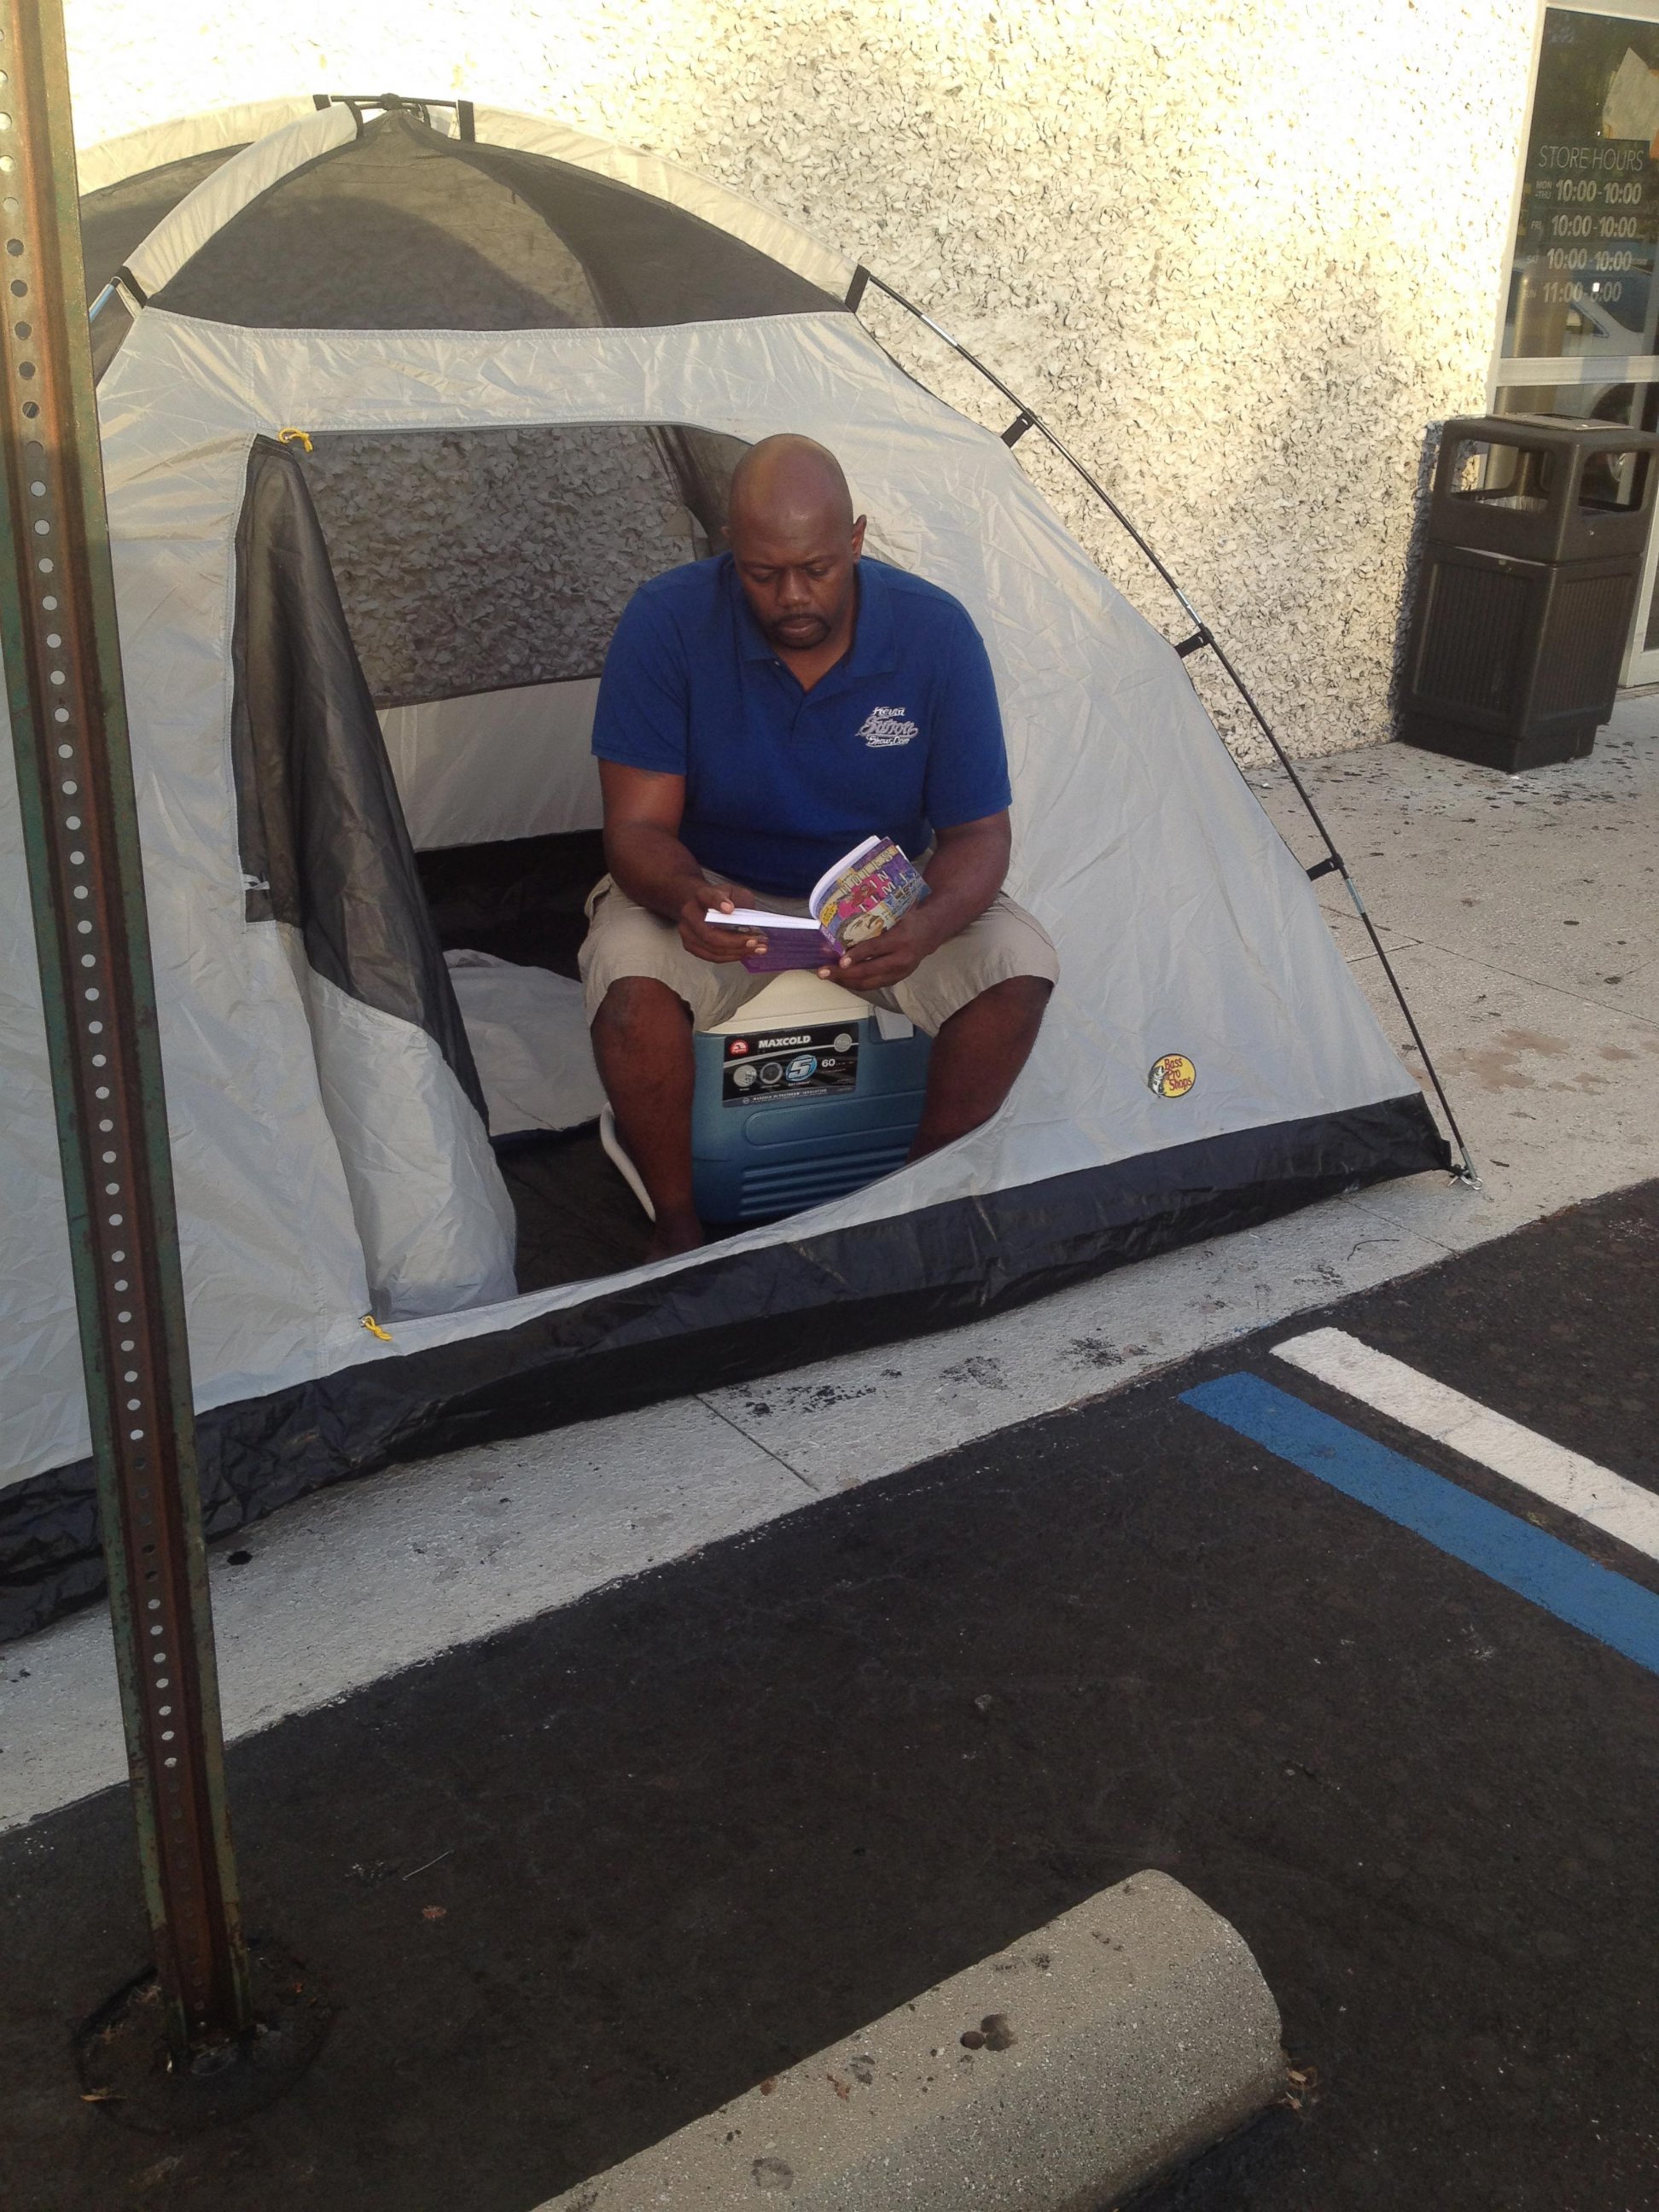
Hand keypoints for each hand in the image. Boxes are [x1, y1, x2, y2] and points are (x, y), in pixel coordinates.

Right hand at [678, 880, 767, 963]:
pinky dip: (730, 957)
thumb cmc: (722, 900)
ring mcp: (687, 931)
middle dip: (734, 941)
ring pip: (711, 948)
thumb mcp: (735, 893)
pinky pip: (711, 956)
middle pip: (708, 933)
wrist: (702, 906)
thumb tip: (750, 921)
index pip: (709, 898)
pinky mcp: (690, 945)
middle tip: (754, 942)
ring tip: (755, 949)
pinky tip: (744, 953)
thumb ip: (742, 902)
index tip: (730, 909)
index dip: (718, 903)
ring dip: (736, 952)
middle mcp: (690, 913)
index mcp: (703, 895)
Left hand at [822, 911, 939, 992]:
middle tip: (823, 972)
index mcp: (901, 939)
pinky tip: (842, 979)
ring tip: (828, 976)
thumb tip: (843, 924)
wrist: (932, 931)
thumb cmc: (909, 918)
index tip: (840, 962)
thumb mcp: (894, 914)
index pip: (875, 950)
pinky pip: (873, 985)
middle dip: (843, 974)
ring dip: (846, 981)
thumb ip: (873, 921)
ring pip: (869, 983)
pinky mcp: (897, 979)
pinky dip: (855, 983)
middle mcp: (901, 959)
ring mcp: (900, 972)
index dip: (857, 956)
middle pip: (868, 971)